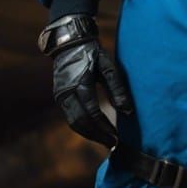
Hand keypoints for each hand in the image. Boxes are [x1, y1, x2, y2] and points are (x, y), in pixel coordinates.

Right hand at [40, 15, 132, 146]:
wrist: (69, 43)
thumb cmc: (92, 53)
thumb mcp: (108, 66)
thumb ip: (117, 89)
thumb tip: (127, 112)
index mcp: (80, 83)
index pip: (92, 112)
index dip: (105, 127)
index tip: (117, 137)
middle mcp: (66, 92)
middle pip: (80, 122)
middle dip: (97, 135)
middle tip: (112, 144)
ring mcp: (60, 96)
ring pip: (73, 123)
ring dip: (89, 134)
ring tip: (105, 141)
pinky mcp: (59, 97)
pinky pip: (70, 117)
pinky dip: (82, 127)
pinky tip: (95, 131)